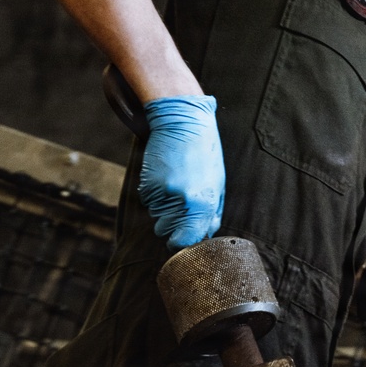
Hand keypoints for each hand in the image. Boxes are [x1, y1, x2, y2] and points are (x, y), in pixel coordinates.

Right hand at [139, 96, 224, 250]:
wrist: (184, 122)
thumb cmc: (205, 153)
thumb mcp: (217, 184)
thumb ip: (211, 213)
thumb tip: (205, 234)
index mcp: (203, 204)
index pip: (186, 241)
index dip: (182, 243)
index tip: (181, 238)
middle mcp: (183, 202)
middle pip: (167, 232)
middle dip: (171, 224)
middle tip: (179, 204)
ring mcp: (163, 193)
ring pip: (156, 216)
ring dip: (163, 208)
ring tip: (175, 184)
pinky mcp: (148, 184)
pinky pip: (148, 201)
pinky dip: (154, 194)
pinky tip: (165, 176)